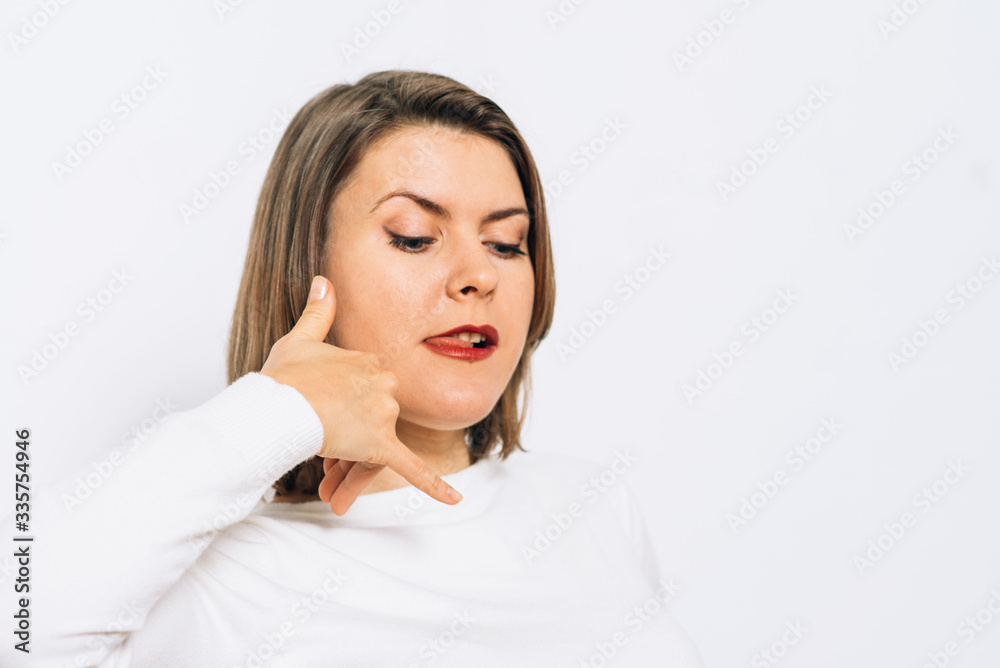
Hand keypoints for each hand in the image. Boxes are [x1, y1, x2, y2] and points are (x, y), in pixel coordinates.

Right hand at [260, 275, 461, 514]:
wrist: (274, 407)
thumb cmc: (284, 379)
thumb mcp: (300, 339)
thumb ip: (319, 311)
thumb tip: (324, 280)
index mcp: (370, 361)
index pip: (369, 390)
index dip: (346, 408)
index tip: (323, 418)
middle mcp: (384, 384)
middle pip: (376, 419)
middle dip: (351, 441)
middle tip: (323, 452)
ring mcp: (383, 414)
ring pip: (378, 446)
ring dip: (355, 469)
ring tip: (330, 486)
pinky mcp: (381, 445)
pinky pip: (413, 469)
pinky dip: (435, 486)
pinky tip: (455, 502)